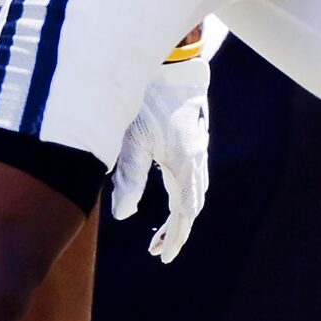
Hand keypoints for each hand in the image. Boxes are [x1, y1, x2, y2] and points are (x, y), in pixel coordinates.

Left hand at [110, 20, 223, 261]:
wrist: (169, 63)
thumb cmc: (147, 98)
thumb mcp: (131, 139)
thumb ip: (128, 178)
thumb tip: (123, 215)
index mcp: (185, 162)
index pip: (185, 212)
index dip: (176, 237)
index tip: (163, 257)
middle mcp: (196, 157)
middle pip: (192, 205)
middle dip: (177, 230)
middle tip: (158, 249)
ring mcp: (196, 147)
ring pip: (193, 190)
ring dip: (180, 213)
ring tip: (161, 231)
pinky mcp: (190, 138)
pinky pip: (190, 174)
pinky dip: (181, 192)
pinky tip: (169, 193)